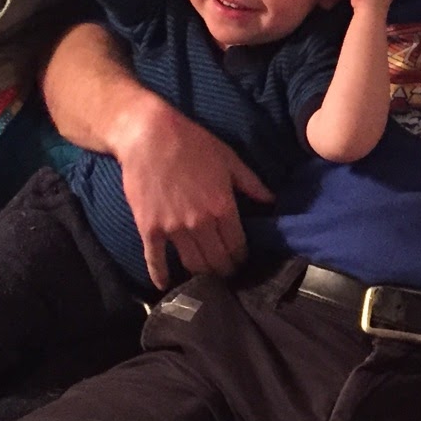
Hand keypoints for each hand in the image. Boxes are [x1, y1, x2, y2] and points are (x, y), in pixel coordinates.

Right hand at [110, 92, 272, 288]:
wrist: (148, 134)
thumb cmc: (192, 143)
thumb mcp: (229, 159)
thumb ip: (251, 183)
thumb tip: (271, 202)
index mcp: (223, 207)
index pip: (238, 246)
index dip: (241, 258)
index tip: (241, 262)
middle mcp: (200, 223)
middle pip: (217, 261)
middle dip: (225, 271)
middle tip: (226, 275)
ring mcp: (173, 228)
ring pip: (192, 265)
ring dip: (201, 276)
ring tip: (206, 279)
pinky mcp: (149, 228)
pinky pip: (155, 259)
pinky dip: (160, 275)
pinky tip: (165, 286)